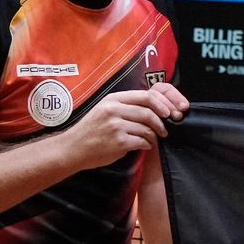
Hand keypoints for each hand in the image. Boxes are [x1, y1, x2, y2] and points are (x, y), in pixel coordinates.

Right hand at [66, 87, 185, 168]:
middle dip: (161, 123)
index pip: (145, 96)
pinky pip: (142, 141)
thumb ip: (126, 106)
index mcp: (113, 99)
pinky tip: (144, 146)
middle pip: (149, 112)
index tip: (169, 113)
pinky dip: (147, 145)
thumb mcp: (105, 110)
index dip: (162, 104)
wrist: (74, 148)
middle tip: (165, 130)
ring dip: (154, 136)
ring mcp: (116, 126)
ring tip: (154, 140)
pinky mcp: (119, 141)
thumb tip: (154, 108)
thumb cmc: (92, 130)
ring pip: (147, 128)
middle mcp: (114, 110)